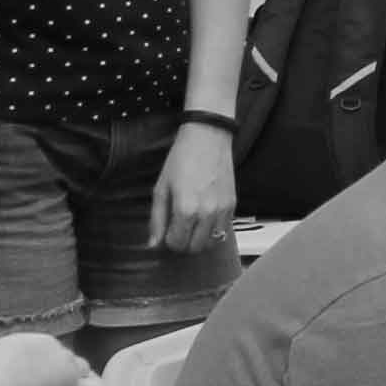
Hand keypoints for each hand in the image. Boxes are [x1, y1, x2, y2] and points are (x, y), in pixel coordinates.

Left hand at [152, 118, 239, 251]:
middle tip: (178, 230)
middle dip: (183, 243)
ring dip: (199, 240)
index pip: (177, 243)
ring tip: (192, 226)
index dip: (169, 241)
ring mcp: (222, 211)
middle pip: (194, 248)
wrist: (208, 138)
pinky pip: (224, 231)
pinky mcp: (233, 205)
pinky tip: (205, 219)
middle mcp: (206, 214)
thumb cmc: (181, 159)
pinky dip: (213, 231)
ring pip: (211, 243)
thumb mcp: (161, 187)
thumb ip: (157, 219)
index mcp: (185, 210)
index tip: (167, 231)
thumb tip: (153, 244)